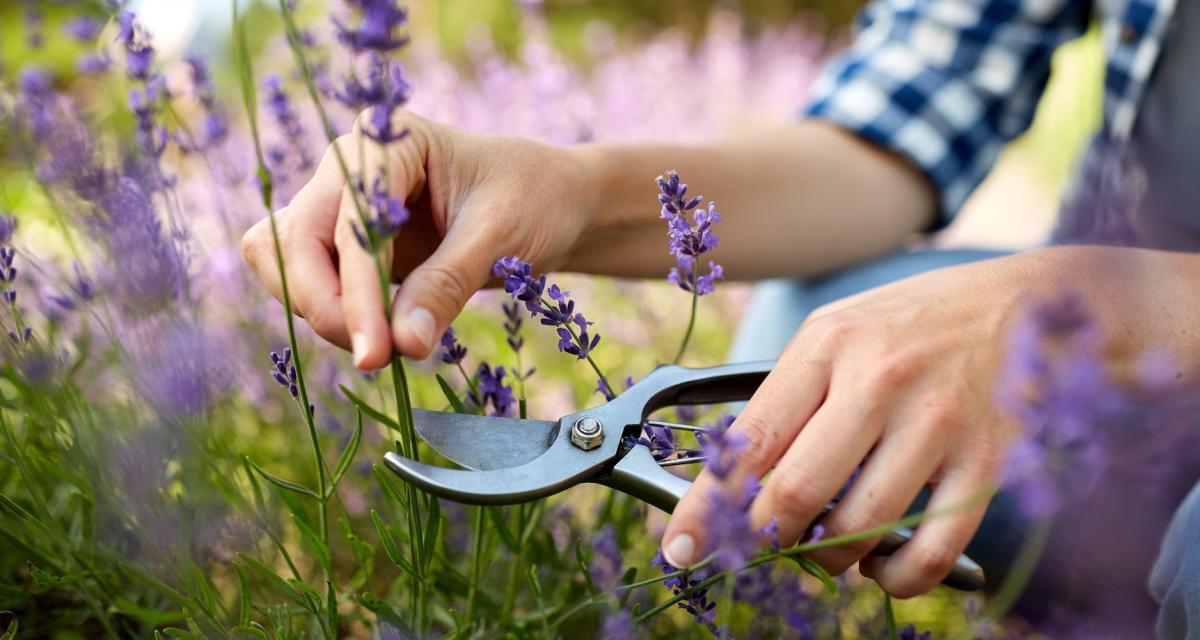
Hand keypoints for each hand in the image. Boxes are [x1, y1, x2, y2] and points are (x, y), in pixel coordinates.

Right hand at [242, 110, 595, 368]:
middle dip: (325, 304)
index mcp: (387, 140)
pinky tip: (380, 336)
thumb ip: (447, 285)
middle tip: (376, 357)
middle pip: (291, 239)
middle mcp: (351, 165)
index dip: (353, 292)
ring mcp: (342, 203)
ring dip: (323, 312)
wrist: (555, 202)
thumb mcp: (500, 237)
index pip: (346, 222)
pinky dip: (333, 315)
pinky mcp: (346, 244)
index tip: (376, 352)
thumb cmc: (536, 200)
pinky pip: (310, 282)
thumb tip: (402, 344)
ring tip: (386, 347)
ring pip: (287, 263)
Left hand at [661, 250, 1063, 596]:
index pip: (749, 442)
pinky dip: (896, 579)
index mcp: (827, 345)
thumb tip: (736, 479)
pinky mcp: (986, 462)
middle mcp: (878, 381)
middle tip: (763, 549)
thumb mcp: (840, 332)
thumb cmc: (916, 323)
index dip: (706, 506)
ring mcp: (936, 422)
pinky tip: (884, 568)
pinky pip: (928, 551)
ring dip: (830, 559)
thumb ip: (790, 396)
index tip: (681, 547)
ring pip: (858, 530)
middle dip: (766, 540)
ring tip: (830, 549)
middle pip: (796, 494)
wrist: (1028, 305)